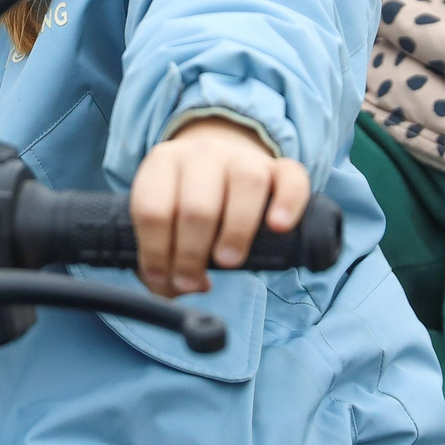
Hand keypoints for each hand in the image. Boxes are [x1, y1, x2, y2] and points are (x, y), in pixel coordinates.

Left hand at [127, 117, 310, 298]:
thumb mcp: (164, 218)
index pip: (153, 210)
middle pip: (197, 205)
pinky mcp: (280, 167)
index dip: (156, 252)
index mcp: (163, 164)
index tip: (166, 279)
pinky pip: (292, 177)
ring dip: (236, 231)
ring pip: (246, 182)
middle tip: (194, 281)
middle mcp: (202, 154)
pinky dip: (288, 203)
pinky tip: (278, 227)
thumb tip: (177, 289)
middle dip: (192, 253)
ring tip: (229, 262)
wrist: (222, 159)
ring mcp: (243, 157)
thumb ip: (161, 255)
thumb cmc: (187, 201)